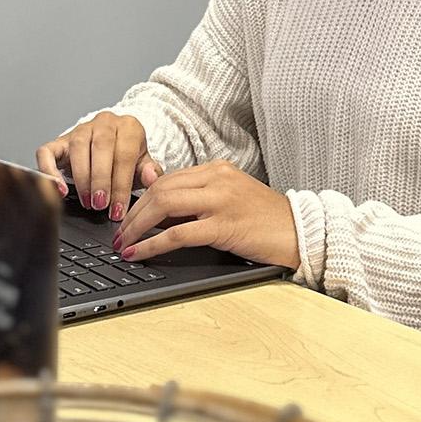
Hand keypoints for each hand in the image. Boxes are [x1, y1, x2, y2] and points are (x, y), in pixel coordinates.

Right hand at [35, 113, 160, 221]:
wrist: (113, 143)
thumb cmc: (127, 158)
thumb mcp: (143, 164)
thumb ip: (149, 172)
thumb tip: (151, 177)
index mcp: (129, 127)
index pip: (125, 154)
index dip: (121, 185)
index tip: (118, 209)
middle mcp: (104, 123)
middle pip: (101, 147)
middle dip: (100, 180)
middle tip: (100, 205)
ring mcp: (80, 130)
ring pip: (77, 147)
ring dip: (82, 178)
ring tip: (88, 202)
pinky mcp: (59, 140)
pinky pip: (47, 151)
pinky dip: (50, 171)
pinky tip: (58, 189)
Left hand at [113, 160, 297, 269]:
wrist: (302, 232)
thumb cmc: (267, 221)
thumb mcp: (231, 200)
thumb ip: (200, 199)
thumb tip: (160, 214)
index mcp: (218, 169)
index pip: (168, 178)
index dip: (142, 198)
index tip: (128, 216)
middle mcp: (217, 179)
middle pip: (160, 189)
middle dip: (133, 212)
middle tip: (119, 232)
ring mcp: (221, 200)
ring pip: (163, 205)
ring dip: (137, 226)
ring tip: (123, 242)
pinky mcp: (224, 225)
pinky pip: (177, 233)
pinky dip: (152, 243)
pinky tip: (138, 252)